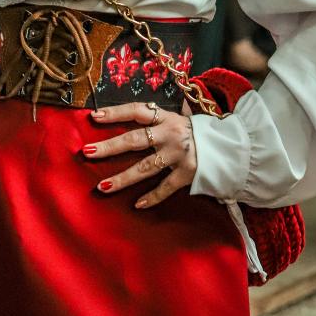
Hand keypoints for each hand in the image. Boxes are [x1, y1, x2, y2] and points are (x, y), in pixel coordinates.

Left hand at [83, 101, 197, 208]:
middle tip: (87, 152)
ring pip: (145, 168)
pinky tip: (138, 205)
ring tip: (102, 187)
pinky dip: (153, 197)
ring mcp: (178, 155)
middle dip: (109, 147)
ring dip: (122, 178)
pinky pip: (166, 187)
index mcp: (166, 117)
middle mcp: (170, 134)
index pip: (136, 110)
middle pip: (134, 140)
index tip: (94, 116)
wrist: (228, 146)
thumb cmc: (196, 131)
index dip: (115, 113)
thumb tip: (134, 111)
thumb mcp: (179, 118)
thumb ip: (158, 117)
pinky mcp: (188, 173)